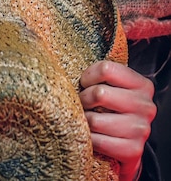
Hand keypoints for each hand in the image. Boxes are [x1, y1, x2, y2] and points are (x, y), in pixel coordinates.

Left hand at [80, 60, 155, 180]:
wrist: (125, 142)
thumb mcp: (113, 86)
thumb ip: (102, 75)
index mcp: (142, 85)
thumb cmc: (113, 107)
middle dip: (84, 98)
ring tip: (86, 118)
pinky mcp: (133, 150)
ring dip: (84, 120)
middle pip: (99, 93)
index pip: (106, 69)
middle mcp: (146, 106)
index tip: (85, 83)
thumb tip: (72, 69)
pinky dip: (89, 138)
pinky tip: (92, 134)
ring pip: (95, 120)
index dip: (88, 76)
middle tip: (83, 103)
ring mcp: (141, 130)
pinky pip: (97, 141)